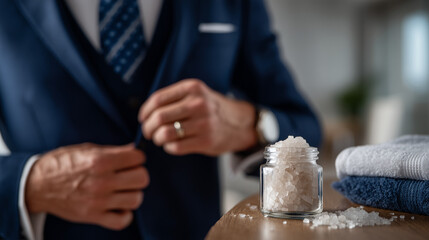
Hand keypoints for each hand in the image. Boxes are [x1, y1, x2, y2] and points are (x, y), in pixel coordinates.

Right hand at [25, 143, 149, 229]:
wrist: (37, 184)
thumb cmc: (62, 163)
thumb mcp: (87, 149)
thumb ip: (113, 151)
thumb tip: (133, 150)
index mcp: (100, 161)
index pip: (138, 158)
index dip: (137, 157)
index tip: (132, 160)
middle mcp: (102, 181)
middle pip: (142, 178)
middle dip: (138, 174)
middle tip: (129, 174)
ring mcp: (98, 201)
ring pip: (136, 199)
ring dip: (133, 193)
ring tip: (124, 190)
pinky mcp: (93, 216)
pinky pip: (122, 221)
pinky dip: (125, 215)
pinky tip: (119, 206)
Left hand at [139, 79, 256, 155]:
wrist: (240, 123)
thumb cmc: (210, 109)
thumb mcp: (196, 94)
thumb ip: (174, 98)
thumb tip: (145, 114)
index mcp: (192, 88)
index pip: (157, 99)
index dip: (145, 111)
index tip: (143, 118)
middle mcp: (198, 103)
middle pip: (158, 117)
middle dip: (148, 128)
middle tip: (148, 132)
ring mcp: (203, 123)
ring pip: (165, 134)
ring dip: (157, 139)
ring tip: (160, 139)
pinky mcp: (206, 141)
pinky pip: (175, 147)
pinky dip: (168, 148)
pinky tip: (172, 145)